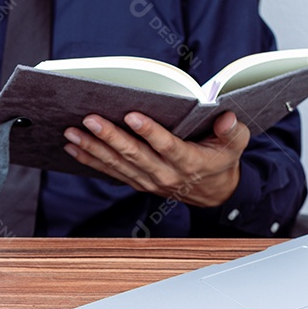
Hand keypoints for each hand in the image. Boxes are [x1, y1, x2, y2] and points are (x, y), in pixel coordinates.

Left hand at [62, 111, 249, 207]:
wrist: (214, 193)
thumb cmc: (222, 159)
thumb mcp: (235, 144)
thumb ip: (232, 131)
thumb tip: (227, 117)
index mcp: (189, 162)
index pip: (167, 146)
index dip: (149, 132)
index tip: (132, 115)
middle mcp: (165, 174)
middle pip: (134, 154)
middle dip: (110, 136)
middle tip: (90, 119)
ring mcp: (148, 180)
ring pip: (117, 164)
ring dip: (93, 147)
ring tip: (72, 132)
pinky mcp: (137, 181)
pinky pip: (110, 171)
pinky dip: (91, 159)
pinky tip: (73, 147)